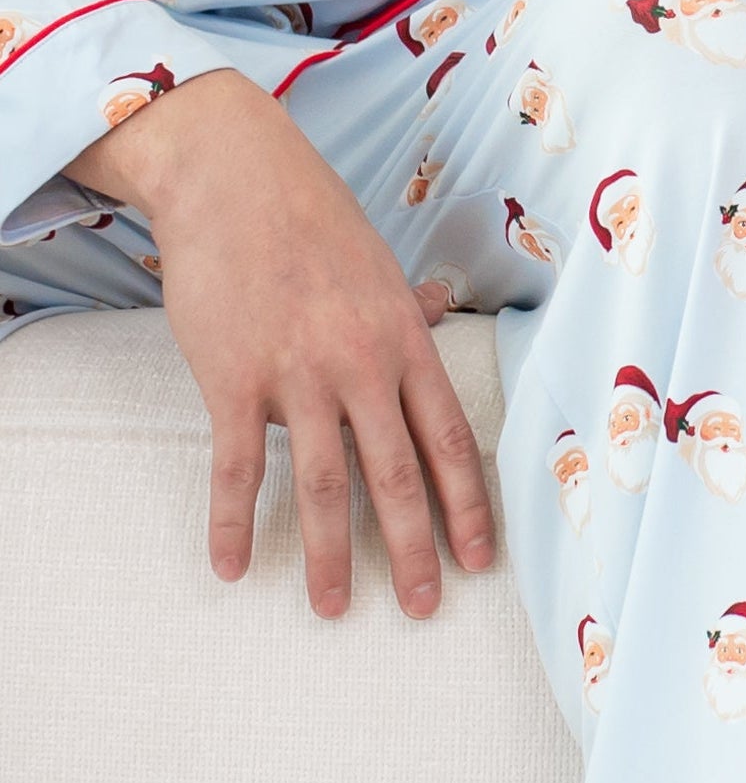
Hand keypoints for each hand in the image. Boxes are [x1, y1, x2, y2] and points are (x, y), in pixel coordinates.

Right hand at [68, 68, 493, 619]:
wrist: (234, 175)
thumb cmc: (309, 215)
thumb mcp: (378, 260)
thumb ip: (406, 303)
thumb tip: (437, 308)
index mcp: (405, 341)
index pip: (450, 441)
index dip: (466, 507)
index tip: (477, 560)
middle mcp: (363, 365)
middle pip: (399, 476)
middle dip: (415, 549)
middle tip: (422, 607)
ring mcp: (299, 374)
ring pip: (326, 485)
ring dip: (330, 555)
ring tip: (331, 607)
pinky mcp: (235, 378)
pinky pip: (239, 467)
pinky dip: (233, 522)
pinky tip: (232, 566)